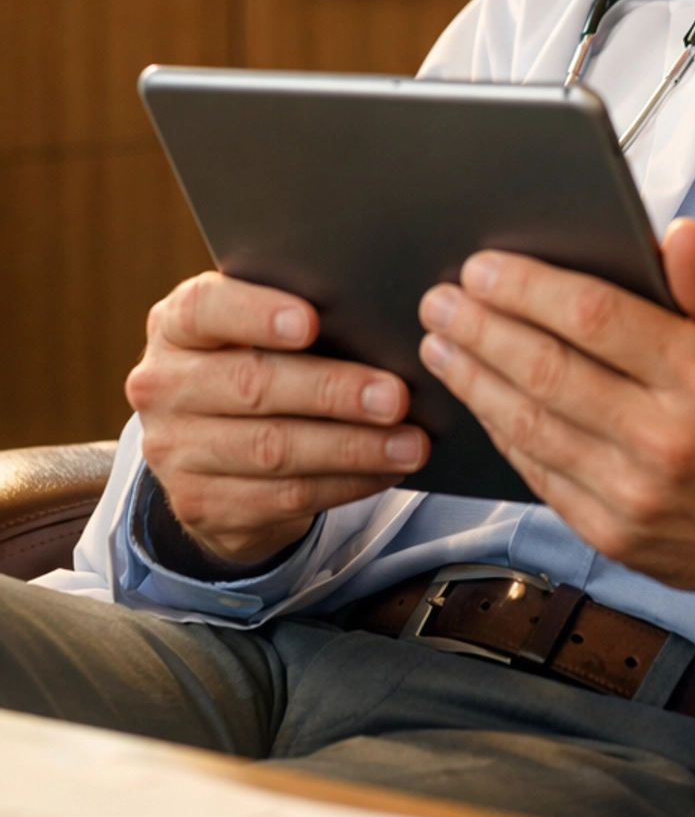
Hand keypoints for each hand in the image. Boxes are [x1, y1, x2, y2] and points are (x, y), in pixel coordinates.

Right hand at [126, 272, 427, 568]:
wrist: (204, 447)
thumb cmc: (251, 361)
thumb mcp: (251, 330)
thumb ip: (294, 315)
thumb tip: (379, 320)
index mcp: (176, 326)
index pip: (204, 310)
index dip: (256, 314)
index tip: (312, 322)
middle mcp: (163, 386)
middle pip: (252, 386)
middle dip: (332, 392)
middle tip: (396, 397)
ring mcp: (174, 452)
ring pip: (272, 449)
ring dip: (351, 448)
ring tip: (409, 442)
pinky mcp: (199, 505)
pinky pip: (283, 497)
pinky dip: (344, 484)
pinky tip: (384, 471)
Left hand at [417, 219, 694, 615]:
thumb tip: (672, 234)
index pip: (595, 319)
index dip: (529, 288)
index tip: (483, 265)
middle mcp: (667, 440)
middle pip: (547, 372)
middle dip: (481, 328)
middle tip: (440, 298)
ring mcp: (637, 497)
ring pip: (531, 427)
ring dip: (475, 380)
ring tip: (442, 344)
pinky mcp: (617, 537)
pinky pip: (541, 477)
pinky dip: (504, 434)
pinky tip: (482, 401)